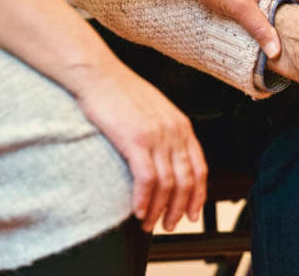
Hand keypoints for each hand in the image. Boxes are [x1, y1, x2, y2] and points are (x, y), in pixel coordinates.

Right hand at [68, 62, 207, 231]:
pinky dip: (144, 200)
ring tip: (149, 223)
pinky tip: (138, 211)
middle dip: (179, 209)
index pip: (200, 168)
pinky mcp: (135, 140)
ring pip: (167, 184)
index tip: (192, 213)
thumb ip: (165, 133)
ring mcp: (156, 136)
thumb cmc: (120, 92)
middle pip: (186, 181)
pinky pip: (147, 179)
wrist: (98, 74)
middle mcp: (174, 132)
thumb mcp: (154, 110)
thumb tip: (165, 159)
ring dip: (159, 209)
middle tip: (169, 225)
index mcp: (181, 125)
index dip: (198, 195)